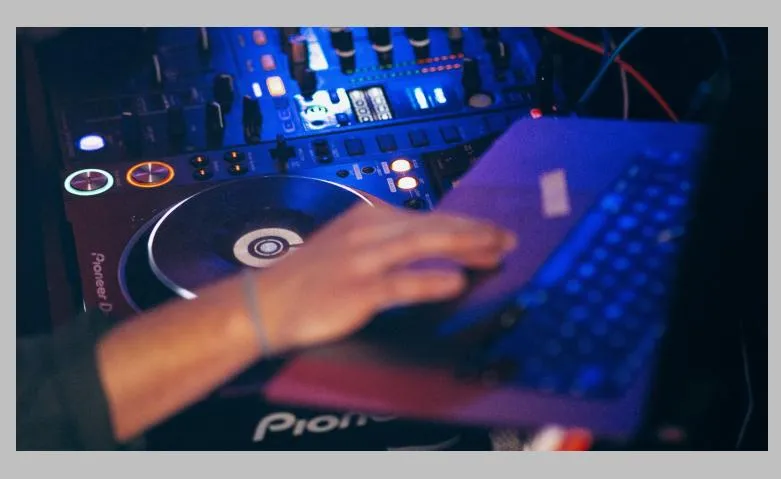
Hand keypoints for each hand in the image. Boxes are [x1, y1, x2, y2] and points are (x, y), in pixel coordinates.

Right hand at [251, 201, 516, 351]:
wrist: (264, 302)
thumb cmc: (309, 277)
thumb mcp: (347, 244)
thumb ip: (386, 239)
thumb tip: (431, 244)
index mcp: (368, 216)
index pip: (427, 217)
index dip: (465, 226)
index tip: (492, 233)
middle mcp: (368, 231)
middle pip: (432, 226)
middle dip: (475, 232)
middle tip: (509, 239)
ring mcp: (362, 260)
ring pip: (422, 245)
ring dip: (465, 247)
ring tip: (496, 252)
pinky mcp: (356, 290)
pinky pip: (401, 284)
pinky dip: (430, 282)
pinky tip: (456, 283)